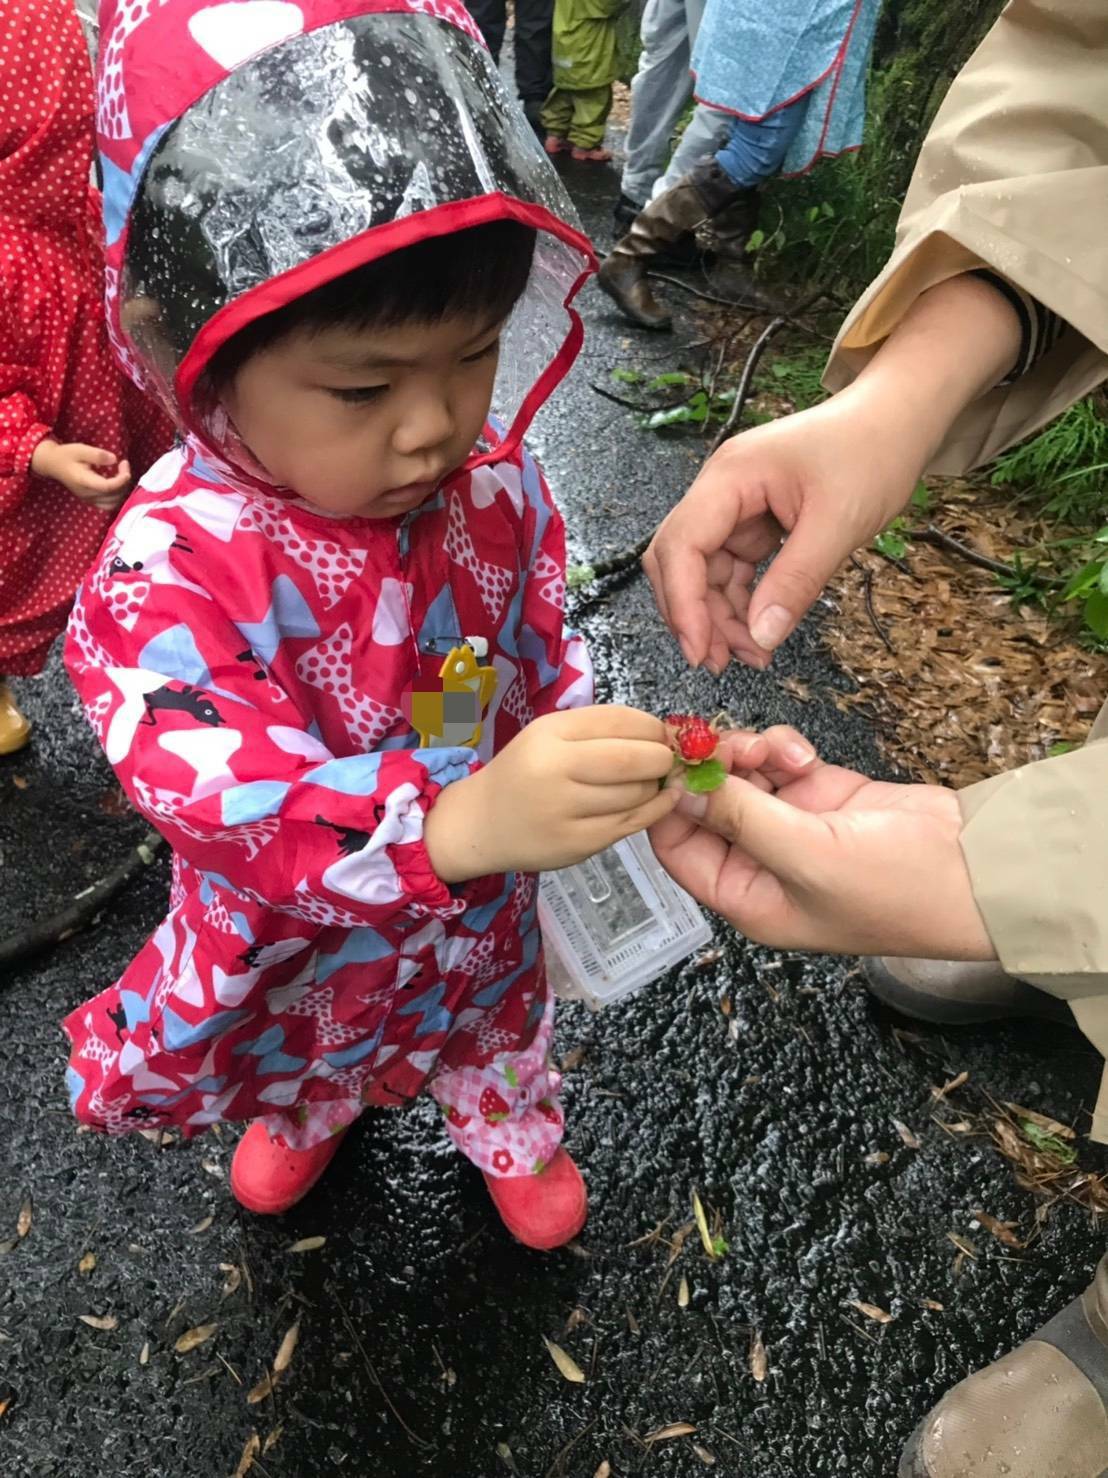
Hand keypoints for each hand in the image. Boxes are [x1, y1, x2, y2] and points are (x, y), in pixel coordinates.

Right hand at [31, 439, 130, 509]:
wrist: (53, 464)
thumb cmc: (66, 455)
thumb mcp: (80, 449)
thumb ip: (97, 455)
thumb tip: (114, 459)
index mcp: (84, 481)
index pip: (107, 487)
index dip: (121, 479)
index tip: (124, 464)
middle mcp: (87, 494)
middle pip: (113, 496)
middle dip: (124, 481)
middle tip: (124, 464)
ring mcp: (89, 499)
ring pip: (113, 503)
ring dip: (122, 490)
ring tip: (122, 474)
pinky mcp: (91, 500)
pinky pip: (109, 504)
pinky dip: (117, 495)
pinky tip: (118, 483)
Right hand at [425, 705, 679, 881]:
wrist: (480, 825)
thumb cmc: (522, 774)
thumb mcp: (546, 736)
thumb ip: (596, 730)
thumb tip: (657, 732)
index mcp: (548, 734)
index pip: (617, 720)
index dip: (650, 725)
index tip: (661, 732)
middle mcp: (554, 770)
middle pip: (631, 758)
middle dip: (661, 756)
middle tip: (667, 757)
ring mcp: (566, 811)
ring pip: (635, 793)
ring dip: (656, 784)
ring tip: (655, 780)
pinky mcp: (578, 844)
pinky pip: (631, 824)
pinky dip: (656, 809)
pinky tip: (661, 800)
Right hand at [644, 275, 1024, 672]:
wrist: (898, 418)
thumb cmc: (872, 453)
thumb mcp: (838, 523)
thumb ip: (796, 582)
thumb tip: (761, 639)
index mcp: (730, 478)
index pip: (681, 545)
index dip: (683, 603)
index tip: (700, 650)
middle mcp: (721, 490)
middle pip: (679, 560)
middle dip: (694, 614)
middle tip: (722, 662)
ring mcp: (735, 506)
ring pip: (704, 572)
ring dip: (719, 616)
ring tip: (753, 656)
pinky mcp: (753, 520)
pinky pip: (732, 569)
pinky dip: (741, 603)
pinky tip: (759, 632)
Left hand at [649, 726, 994, 959]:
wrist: (979, 868)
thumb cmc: (898, 888)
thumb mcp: (805, 854)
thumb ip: (738, 818)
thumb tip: (678, 787)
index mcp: (747, 897)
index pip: (677, 847)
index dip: (668, 802)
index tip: (667, 758)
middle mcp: (762, 864)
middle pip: (707, 803)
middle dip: (713, 767)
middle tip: (724, 740)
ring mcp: (792, 826)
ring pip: (742, 774)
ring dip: (752, 752)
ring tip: (781, 753)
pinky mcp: (822, 795)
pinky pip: (778, 760)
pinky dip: (785, 749)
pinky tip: (807, 756)